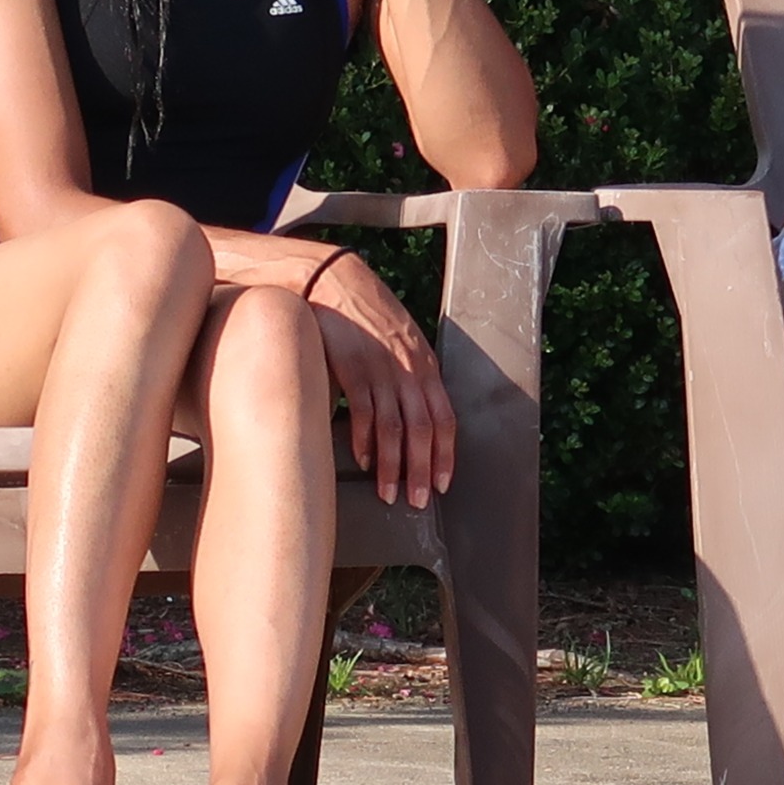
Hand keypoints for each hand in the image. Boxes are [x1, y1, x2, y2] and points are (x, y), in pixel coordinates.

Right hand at [303, 251, 455, 503]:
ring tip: (389, 493)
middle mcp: (408, 370)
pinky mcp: (351, 366)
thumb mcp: (402, 347)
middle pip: (422, 428)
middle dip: (422, 469)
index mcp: (426, 368)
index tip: (443, 484)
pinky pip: (361, 409)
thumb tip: (414, 421)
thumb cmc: (370, 319)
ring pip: (393, 425)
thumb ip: (410, 380)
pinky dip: (362, 438)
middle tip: (417, 501)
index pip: (445, 418)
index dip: (445, 453)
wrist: (337, 282)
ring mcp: (380, 368)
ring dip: (393, 464)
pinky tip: (361, 459)